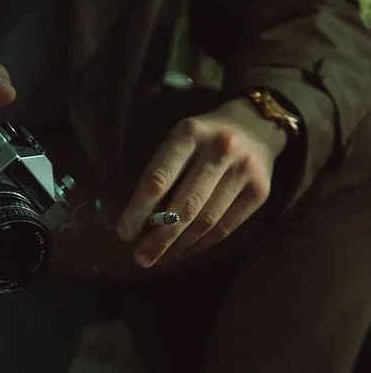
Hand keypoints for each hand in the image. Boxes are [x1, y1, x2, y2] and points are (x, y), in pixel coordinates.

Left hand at [117, 98, 287, 266]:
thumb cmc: (201, 140)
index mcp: (189, 133)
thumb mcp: (178, 143)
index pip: (159, 178)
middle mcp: (220, 149)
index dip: (139, 209)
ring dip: (179, 245)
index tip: (124, 234)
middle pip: (185, 205)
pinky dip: (201, 244)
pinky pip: (225, 227)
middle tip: (141, 259)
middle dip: (159, 238)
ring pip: (205, 220)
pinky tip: (183, 252)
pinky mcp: (260, 191)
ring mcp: (244, 170)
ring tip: (159, 259)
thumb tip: (140, 224)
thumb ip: (161, 175)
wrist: (254, 125)